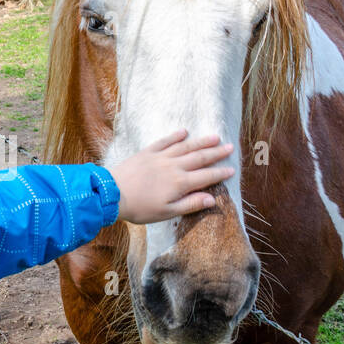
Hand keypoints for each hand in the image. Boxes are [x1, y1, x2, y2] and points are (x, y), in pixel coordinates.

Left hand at [108, 131, 235, 223]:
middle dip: (216, 153)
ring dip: (201, 141)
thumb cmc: (140, 208)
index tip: (232, 169)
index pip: (206, 176)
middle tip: (230, 147)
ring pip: (185, 146)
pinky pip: (165, 141)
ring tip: (215, 137)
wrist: (112, 194)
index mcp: (180, 183)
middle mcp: (173, 167)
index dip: (220, 173)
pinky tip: (184, 132)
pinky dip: (175, 136)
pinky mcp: (147, 152)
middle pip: (199, 157)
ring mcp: (160, 157)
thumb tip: (212, 199)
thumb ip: (190, 204)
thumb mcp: (167, 212)